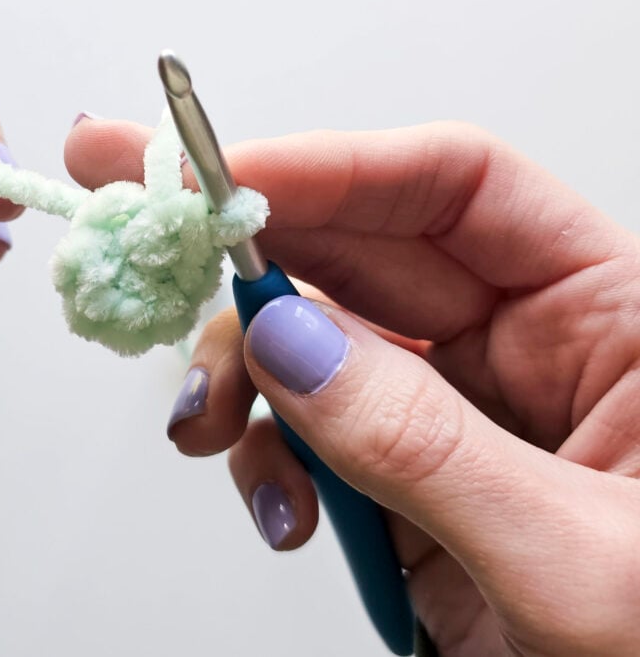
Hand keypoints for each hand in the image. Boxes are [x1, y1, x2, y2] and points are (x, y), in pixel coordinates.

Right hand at [66, 118, 639, 655]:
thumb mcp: (575, 562)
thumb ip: (425, 446)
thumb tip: (290, 343)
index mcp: (609, 318)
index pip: (457, 191)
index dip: (333, 170)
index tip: (219, 182)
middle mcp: (524, 349)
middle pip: (359, 254)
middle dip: (242, 251)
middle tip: (141, 231)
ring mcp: (455, 417)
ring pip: (314, 344)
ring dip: (242, 375)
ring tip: (203, 426)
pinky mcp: (408, 482)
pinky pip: (311, 435)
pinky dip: (270, 461)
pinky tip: (281, 511)